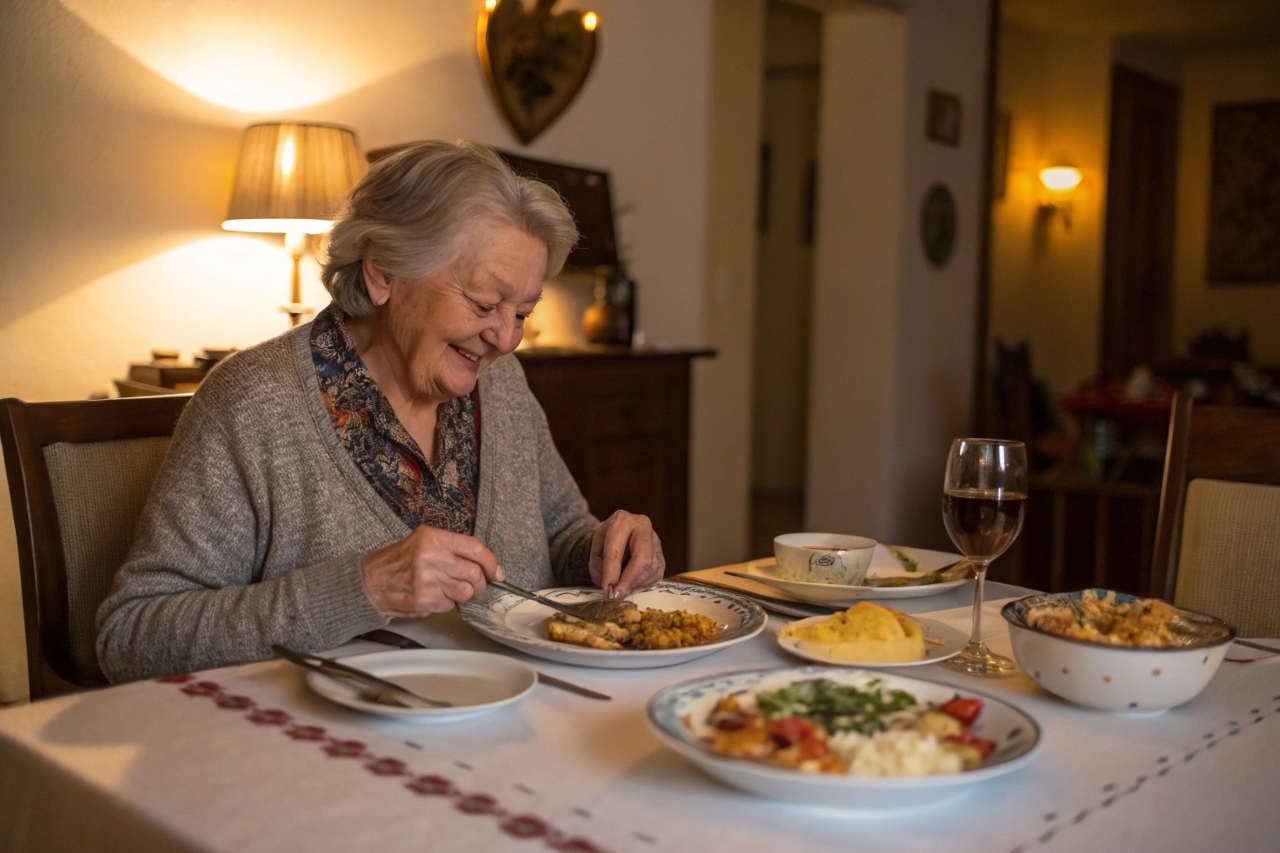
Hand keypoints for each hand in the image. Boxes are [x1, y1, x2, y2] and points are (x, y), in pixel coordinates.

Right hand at [360, 526, 503, 617]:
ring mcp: (428, 580)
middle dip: (480, 584)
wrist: (370, 581)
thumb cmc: (399, 560)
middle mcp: (432, 557)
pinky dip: (447, 603)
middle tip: (475, 586)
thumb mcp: (423, 540)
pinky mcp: (424, 600)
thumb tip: (487, 565)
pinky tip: (434, 595)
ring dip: (464, 595)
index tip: (496, 573)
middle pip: (475, 574)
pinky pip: (450, 605)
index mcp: (434, 538)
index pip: (475, 549)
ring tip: (451, 590)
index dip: (491, 563)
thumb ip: (452, 548)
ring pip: (466, 592)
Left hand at [588, 510, 664, 598]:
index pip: (617, 549)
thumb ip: (599, 566)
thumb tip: (611, 586)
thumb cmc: (605, 542)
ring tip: (620, 591)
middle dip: (629, 580)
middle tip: (617, 595)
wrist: (618, 535)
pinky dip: (641, 585)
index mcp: (622, 520)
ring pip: (650, 569)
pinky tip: (630, 587)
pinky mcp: (662, 555)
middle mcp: (643, 527)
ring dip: (634, 585)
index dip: (611, 571)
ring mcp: (656, 541)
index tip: (606, 588)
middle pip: (642, 558)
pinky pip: (656, 575)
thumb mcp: (595, 550)